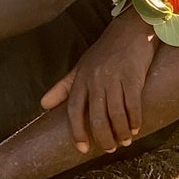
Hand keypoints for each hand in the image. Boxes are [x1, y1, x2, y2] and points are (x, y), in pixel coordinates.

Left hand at [40, 8, 156, 153]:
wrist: (130, 30)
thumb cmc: (105, 51)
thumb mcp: (81, 66)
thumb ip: (63, 87)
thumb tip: (43, 105)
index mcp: (81, 79)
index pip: (73, 109)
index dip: (76, 131)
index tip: (82, 148)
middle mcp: (95, 79)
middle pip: (96, 116)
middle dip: (103, 137)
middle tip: (109, 148)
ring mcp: (114, 78)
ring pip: (115, 113)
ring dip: (121, 132)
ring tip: (125, 141)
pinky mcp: (132, 76)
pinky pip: (133, 104)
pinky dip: (134, 119)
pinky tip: (136, 128)